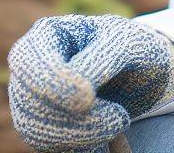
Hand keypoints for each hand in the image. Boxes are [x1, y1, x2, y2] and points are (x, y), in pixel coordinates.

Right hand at [7, 13, 173, 151]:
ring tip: (119, 122)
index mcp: (48, 33)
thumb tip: (77, 96)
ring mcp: (31, 98)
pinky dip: (80, 145)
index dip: (54, 84)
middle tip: (120, 118)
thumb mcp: (128, 44)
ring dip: (82, 136)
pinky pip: (49, 145)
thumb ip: (101, 61)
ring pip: (37, 131)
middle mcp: (31, 66)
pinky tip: (108, 138)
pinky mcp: (42, 125)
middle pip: (31, 103)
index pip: (29, 62)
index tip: (89, 100)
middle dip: (76, 118)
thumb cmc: (134, 47)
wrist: (143, 72)